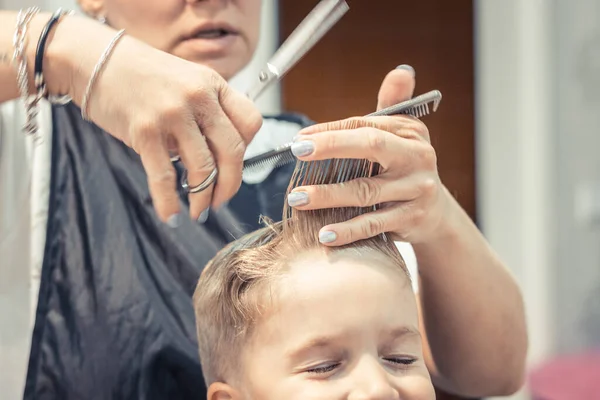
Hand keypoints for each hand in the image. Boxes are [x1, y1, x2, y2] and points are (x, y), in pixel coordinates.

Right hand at [53, 18, 261, 223]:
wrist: (94, 60)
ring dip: (203, 199)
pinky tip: (172, 215)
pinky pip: (165, 177)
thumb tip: (221, 157)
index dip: (249, 149)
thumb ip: (207, 111)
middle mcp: (198, 97)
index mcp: (213, 85)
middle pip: (233, 151)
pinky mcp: (145, 131)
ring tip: (198, 212)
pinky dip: (169, 203)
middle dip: (230, 185)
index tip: (234, 165)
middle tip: (221, 200)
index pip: (251, 123)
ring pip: (203, 169)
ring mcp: (172, 114)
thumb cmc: (142, 75)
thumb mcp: (187, 81)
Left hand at [288, 66, 448, 245]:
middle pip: (371, 146)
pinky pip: (373, 223)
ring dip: (328, 195)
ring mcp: (416, 190)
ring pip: (366, 190)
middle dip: (332, 146)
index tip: (300, 139)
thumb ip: (393, 105)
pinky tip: (323, 233)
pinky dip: (347, 230)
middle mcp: (417, 157)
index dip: (331, 130)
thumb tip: (401, 71)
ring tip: (297, 198)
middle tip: (298, 151)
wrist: (435, 213)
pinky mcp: (411, 219)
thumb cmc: (406, 168)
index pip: (365, 125)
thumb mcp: (403, 136)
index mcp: (411, 132)